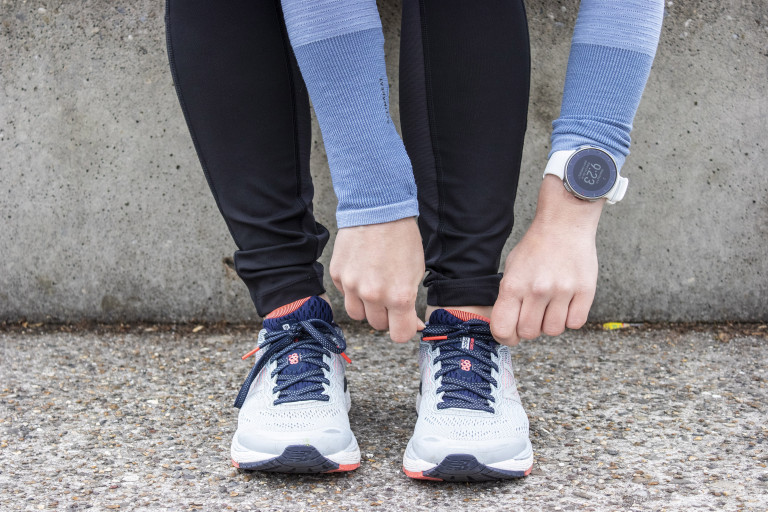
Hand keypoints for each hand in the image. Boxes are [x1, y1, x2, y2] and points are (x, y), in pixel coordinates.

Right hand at [330, 217, 424, 342]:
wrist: (378, 209)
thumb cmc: (402, 239)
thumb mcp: (417, 272)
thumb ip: (410, 301)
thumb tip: (412, 324)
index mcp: (399, 296)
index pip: (400, 335)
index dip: (405, 329)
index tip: (406, 321)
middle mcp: (373, 295)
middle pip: (378, 325)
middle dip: (386, 315)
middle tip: (390, 296)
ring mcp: (351, 285)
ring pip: (358, 315)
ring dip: (367, 307)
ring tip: (374, 287)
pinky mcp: (337, 275)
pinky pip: (345, 295)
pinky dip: (353, 289)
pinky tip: (362, 271)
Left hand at [491, 176, 603, 345]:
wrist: (564, 225)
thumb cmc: (535, 248)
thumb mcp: (511, 269)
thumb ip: (508, 299)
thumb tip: (507, 328)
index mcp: (514, 285)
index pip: (503, 328)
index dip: (505, 337)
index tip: (510, 335)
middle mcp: (537, 290)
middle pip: (529, 333)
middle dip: (529, 329)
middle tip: (533, 315)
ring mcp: (562, 291)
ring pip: (553, 330)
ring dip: (551, 323)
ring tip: (551, 306)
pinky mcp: (585, 291)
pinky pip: (575, 323)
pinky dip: (570, 318)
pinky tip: (566, 304)